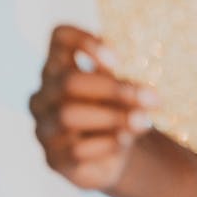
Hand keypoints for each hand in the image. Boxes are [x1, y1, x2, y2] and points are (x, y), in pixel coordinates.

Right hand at [28, 24, 160, 190]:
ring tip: (143, 121)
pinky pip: (77, 149)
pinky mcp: (52, 159)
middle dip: (115, 89)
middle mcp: (43, 94)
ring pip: (69, 115)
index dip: (85, 42)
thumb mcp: (125, 93)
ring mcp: (43, 127)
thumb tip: (141, 94)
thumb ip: (127, 87)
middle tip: (153, 97)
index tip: (119, 60)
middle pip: (69, 81)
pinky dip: (107, 143)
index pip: (59, 37)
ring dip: (114, 117)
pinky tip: (124, 140)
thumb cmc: (117, 111)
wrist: (115, 156)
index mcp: (59, 66)